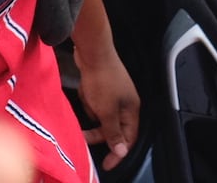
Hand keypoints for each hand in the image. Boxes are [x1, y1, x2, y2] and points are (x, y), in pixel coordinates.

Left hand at [77, 49, 139, 170]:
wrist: (93, 52)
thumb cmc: (102, 80)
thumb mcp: (106, 111)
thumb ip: (114, 132)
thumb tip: (122, 150)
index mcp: (132, 109)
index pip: (128, 137)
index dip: (118, 152)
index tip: (107, 164)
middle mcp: (125, 103)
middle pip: (114, 128)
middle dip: (98, 131)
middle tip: (84, 137)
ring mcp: (114, 94)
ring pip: (102, 115)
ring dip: (92, 111)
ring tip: (88, 98)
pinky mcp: (102, 87)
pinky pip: (95, 103)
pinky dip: (88, 100)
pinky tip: (86, 90)